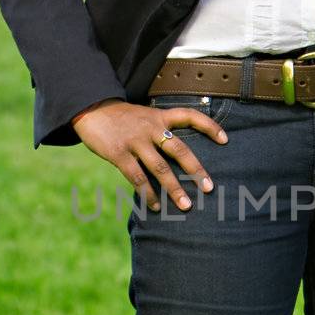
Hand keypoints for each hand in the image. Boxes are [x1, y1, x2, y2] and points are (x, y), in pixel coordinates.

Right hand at [70, 98, 228, 211]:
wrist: (89, 108)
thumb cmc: (120, 117)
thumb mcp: (143, 115)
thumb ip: (159, 130)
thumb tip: (178, 157)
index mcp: (159, 116)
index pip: (190, 116)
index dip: (209, 126)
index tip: (225, 140)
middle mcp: (150, 128)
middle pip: (179, 149)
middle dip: (195, 170)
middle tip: (209, 188)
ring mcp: (135, 141)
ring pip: (160, 168)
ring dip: (174, 189)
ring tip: (186, 206)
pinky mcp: (118, 154)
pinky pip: (137, 177)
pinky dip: (147, 193)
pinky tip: (155, 206)